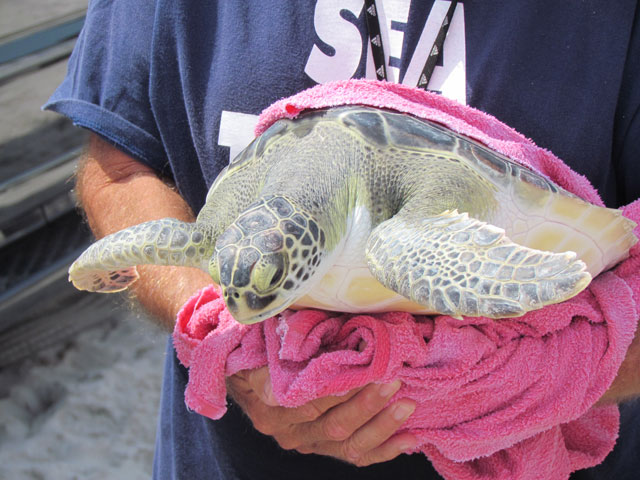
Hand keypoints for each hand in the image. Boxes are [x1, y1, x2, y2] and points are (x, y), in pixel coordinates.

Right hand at [227, 367, 417, 465]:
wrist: (244, 374)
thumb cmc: (254, 354)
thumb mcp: (252, 352)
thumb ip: (269, 359)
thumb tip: (287, 359)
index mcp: (270, 408)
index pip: (309, 403)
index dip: (339, 390)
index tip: (363, 370)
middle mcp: (288, 432)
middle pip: (333, 426)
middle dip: (367, 405)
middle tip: (392, 381)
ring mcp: (308, 443)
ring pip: (349, 444)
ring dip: (382, 426)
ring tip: (407, 404)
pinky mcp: (324, 448)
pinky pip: (357, 456)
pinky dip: (385, 449)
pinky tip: (410, 437)